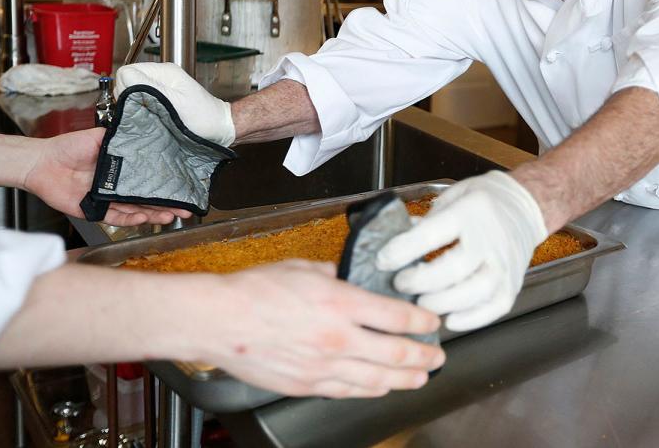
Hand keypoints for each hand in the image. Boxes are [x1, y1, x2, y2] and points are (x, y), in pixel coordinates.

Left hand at [22, 128, 192, 225]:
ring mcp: (106, 200)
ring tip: (170, 215)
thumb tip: (144, 132)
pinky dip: (130, 219)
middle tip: (185, 207)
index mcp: (120, 169)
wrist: (42, 162)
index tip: (182, 186)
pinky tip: (143, 218)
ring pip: (135, 210)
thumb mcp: (99, 137)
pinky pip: (115, 218)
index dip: (165, 184)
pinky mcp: (94, 211)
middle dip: (166, 204)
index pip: (148, 179)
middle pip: (146, 198)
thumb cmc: (67, 147)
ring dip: (153, 214)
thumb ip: (121, 138)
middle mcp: (116, 186)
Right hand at [116, 62, 234, 145]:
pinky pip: (142, 101)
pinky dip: (143, 109)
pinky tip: (153, 118)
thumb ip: (149, 88)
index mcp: (164, 71)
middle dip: (130, 98)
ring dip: (136, 105)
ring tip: (151, 116)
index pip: (127, 72)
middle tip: (144, 112)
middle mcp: (161, 76)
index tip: (135, 104)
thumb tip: (124, 77)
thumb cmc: (203, 118)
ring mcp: (162, 88)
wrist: (220, 129)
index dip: (125, 89)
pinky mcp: (163, 99)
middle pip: (128, 82)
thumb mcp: (174, 102)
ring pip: (133, 92)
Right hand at [206, 260, 444, 397]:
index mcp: (341, 302)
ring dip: (406, 379)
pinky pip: (348, 391)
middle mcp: (339, 338)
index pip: (398, 317)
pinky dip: (372, 390)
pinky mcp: (306, 385)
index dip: (423, 322)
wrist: (218, 320)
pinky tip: (383, 388)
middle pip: (396, 354)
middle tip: (439, 356)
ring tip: (422, 376)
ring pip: (377, 379)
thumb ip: (336, 275)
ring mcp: (323, 366)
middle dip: (425, 356)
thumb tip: (353, 278)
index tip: (434, 323)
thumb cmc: (256, 290)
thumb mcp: (305, 267)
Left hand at [376, 171, 547, 331]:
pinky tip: (449, 319)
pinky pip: (494, 309)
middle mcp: (490, 239)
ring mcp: (504, 264)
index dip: (403, 250)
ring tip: (422, 303)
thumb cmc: (483, 202)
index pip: (433, 234)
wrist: (525, 206)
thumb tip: (394, 243)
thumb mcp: (451, 197)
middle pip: (455, 268)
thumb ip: (425, 222)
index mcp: (470, 212)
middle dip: (421, 281)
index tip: (383, 260)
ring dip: (443, 303)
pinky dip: (470, 319)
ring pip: (476, 292)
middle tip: (401, 284)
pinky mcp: (512, 284)